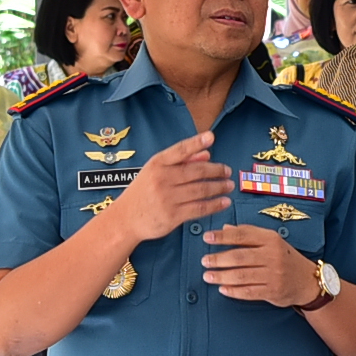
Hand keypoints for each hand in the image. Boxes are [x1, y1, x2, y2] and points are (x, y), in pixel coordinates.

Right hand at [111, 132, 235, 244]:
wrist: (125, 218)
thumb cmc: (142, 192)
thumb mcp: (156, 172)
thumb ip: (181, 162)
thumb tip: (206, 154)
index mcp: (157, 164)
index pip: (180, 150)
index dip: (196, 142)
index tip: (211, 136)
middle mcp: (162, 179)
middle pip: (196, 171)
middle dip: (216, 171)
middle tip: (227, 171)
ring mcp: (167, 198)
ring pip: (201, 190)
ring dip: (219, 187)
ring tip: (229, 185)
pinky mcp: (172, 215)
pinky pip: (199, 208)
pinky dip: (215, 204)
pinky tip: (224, 202)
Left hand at [201, 224, 318, 307]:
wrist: (307, 281)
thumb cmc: (285, 258)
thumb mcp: (270, 241)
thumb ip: (248, 234)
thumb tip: (225, 228)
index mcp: (270, 239)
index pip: (242, 235)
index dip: (222, 237)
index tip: (207, 237)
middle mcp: (273, 255)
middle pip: (240, 257)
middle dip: (218, 259)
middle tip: (204, 261)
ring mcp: (274, 274)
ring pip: (242, 275)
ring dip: (222, 276)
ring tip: (208, 276)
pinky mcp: (273, 291)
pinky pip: (249, 292)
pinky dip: (233, 291)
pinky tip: (222, 289)